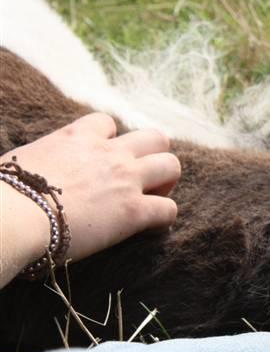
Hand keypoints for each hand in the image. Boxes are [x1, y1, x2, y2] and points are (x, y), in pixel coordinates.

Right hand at [0, 113, 180, 286]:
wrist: (12, 217)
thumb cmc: (4, 193)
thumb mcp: (19, 161)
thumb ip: (39, 160)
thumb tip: (27, 175)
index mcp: (76, 137)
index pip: (107, 123)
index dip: (111, 141)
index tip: (103, 160)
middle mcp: (108, 153)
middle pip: (155, 138)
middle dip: (153, 156)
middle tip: (141, 180)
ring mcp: (125, 180)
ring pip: (171, 166)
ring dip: (166, 183)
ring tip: (152, 200)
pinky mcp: (133, 211)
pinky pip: (169, 209)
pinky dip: (164, 219)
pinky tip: (150, 229)